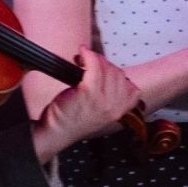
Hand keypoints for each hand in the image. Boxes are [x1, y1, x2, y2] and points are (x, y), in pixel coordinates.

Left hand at [33, 47, 139, 161]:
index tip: (105, 70)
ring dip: (95, 58)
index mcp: (120, 112)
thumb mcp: (100, 113)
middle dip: (104, 63)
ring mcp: (103, 100)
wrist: (56, 132)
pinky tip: (82, 54)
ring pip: (107, 68)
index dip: (117, 75)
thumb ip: (110, 97)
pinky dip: (88, 56)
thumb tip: (108, 72)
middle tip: (90, 62)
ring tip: (84, 58)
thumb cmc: (73, 120)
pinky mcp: (88, 93)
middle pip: (118, 74)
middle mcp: (114, 107)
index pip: (131, 87)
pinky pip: (94, 66)